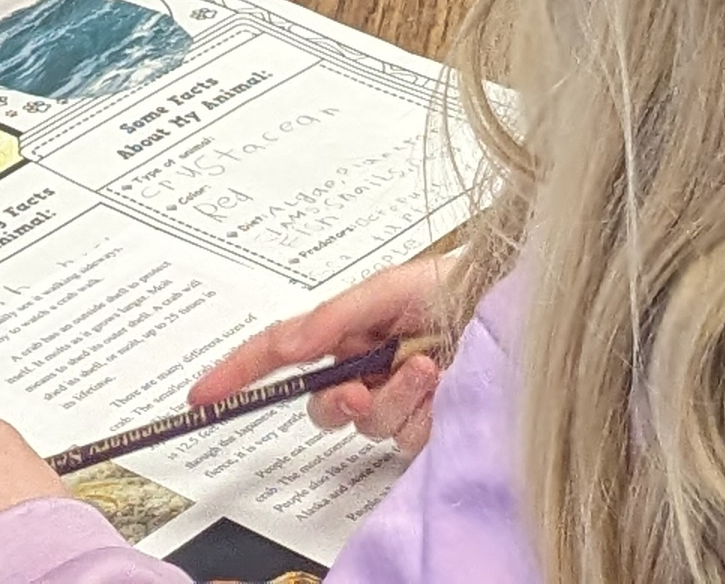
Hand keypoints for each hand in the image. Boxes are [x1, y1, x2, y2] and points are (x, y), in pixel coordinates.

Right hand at [193, 253, 453, 453]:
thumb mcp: (393, 287)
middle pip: (322, 405)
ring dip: (396, 399)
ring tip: (429, 367)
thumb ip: (336, 317)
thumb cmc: (462, 285)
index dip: (239, 373)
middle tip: (363, 386)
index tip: (205, 395)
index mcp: (350, 330)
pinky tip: (446, 388)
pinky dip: (423, 415)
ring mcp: (398, 397)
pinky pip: (405, 438)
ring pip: (366, 425)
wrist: (519, 310)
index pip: (282, 353)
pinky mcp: (428, 423)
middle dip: (339, 400)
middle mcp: (368, 365)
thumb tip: (289, 346)